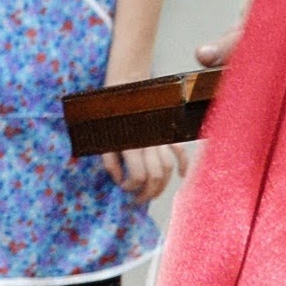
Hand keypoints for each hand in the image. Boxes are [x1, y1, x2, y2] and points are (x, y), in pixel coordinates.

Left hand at [94, 29, 237, 198]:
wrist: (124, 85)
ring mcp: (159, 137)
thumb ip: (109, 161)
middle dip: (148, 193)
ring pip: (168, 168)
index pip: (138, 176)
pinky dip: (184, 164)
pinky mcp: (166, 131)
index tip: (123, 187)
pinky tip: (181, 176)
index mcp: (129, 144)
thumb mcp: (101, 137)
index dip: (131, 187)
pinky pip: (180, 150)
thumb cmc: (109, 112)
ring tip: (152, 192)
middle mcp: (147, 143)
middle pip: (155, 177)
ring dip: (162, 185)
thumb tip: (118, 180)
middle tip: (138, 199)